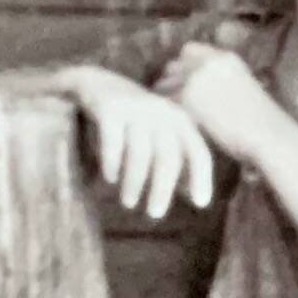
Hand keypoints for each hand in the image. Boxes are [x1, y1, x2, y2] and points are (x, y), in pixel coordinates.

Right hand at [67, 67, 214, 217]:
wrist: (95, 82)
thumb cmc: (133, 120)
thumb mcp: (159, 135)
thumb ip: (176, 160)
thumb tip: (193, 196)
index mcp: (179, 120)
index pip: (197, 151)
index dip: (202, 177)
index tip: (200, 204)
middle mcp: (160, 112)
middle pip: (168, 156)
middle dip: (162, 188)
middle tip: (155, 214)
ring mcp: (135, 108)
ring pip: (140, 152)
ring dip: (135, 182)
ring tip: (129, 203)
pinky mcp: (108, 108)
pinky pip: (113, 140)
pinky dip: (112, 162)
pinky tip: (110, 179)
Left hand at [153, 42, 286, 165]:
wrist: (268, 136)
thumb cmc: (262, 123)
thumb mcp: (244, 88)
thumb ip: (220, 80)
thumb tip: (198, 88)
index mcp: (225, 57)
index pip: (189, 50)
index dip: (183, 67)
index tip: (184, 85)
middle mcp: (208, 62)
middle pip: (172, 65)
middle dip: (171, 82)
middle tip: (172, 103)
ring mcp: (196, 78)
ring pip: (163, 84)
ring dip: (165, 99)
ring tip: (169, 117)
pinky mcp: (186, 97)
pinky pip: (164, 103)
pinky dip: (165, 114)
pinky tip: (171, 126)